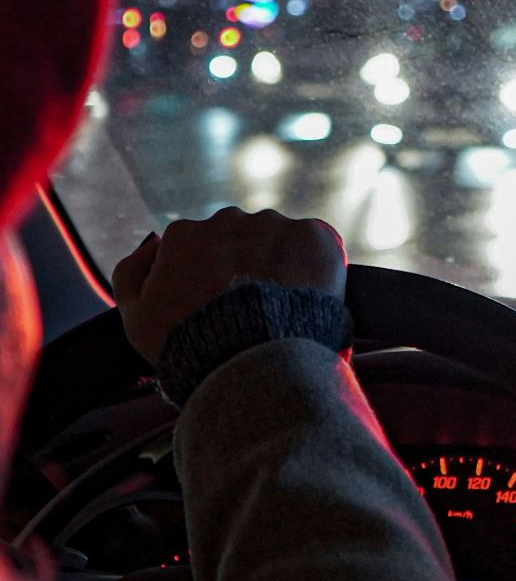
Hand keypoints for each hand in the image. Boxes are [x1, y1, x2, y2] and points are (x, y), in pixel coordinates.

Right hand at [113, 207, 345, 364]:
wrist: (253, 361)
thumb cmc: (190, 346)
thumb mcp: (135, 317)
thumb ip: (131, 272)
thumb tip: (153, 243)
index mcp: (182, 235)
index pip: (202, 249)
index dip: (216, 281)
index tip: (226, 308)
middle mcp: (227, 220)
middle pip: (242, 240)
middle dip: (250, 268)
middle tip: (258, 311)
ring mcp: (272, 225)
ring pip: (280, 240)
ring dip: (284, 265)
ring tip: (285, 309)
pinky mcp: (314, 236)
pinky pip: (318, 243)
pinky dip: (318, 265)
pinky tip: (312, 296)